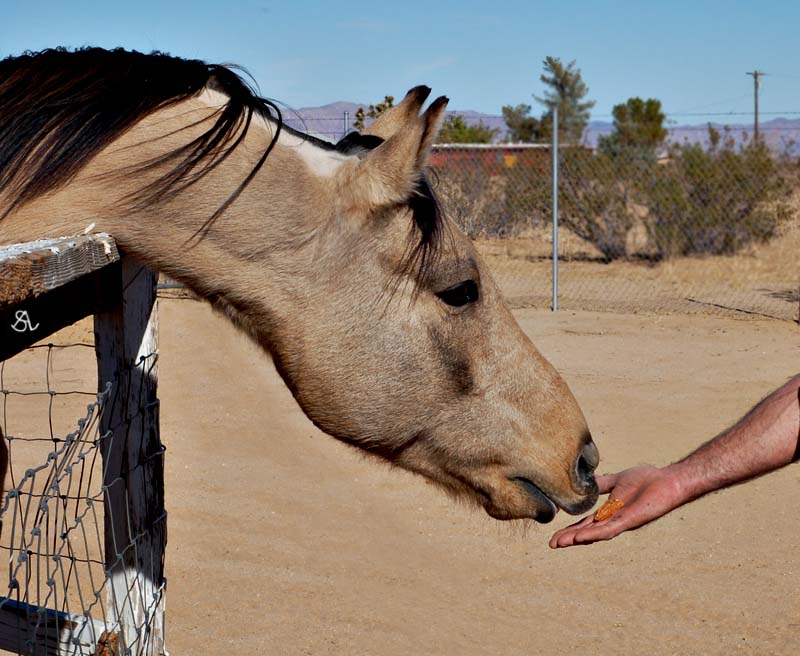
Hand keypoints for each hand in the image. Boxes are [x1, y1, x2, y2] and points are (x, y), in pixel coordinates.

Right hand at [549, 464, 685, 547]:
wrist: (668, 480)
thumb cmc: (647, 480)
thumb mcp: (617, 479)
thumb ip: (602, 482)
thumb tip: (585, 478)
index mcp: (608, 511)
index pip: (585, 523)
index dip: (570, 530)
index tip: (555, 537)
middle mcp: (613, 520)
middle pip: (587, 532)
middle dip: (570, 538)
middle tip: (552, 545)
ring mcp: (621, 522)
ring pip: (595, 533)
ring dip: (578, 538)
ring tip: (562, 543)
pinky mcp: (629, 520)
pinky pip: (609, 529)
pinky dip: (594, 534)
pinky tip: (581, 538)